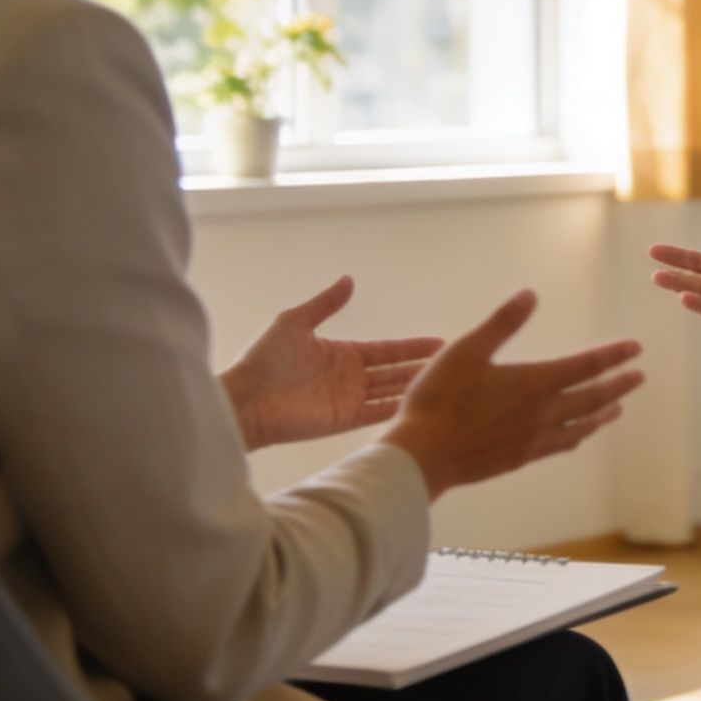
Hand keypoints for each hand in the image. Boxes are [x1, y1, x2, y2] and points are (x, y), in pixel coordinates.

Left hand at [221, 276, 444, 450]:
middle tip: (453, 362)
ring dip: (414, 386)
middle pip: (394, 370)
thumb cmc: (264, 361)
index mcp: (341, 353)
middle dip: (421, 366)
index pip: (385, 349)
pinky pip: (377, 413)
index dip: (411, 346)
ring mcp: (348, 399)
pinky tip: (419, 404)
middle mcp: (349, 376)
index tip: (438, 342)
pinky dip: (397, 408)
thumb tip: (349, 280)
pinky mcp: (343, 420)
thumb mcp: (294, 323)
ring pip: (390, 391)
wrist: (247, 401)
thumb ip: (325, 304)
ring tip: (444, 382)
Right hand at [379, 289, 643, 498]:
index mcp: (532, 383)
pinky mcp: (519, 459)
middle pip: (591, 398)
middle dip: (618, 386)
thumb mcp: (466, 350)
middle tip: (639, 377)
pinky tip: (576, 437)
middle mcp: (541, 414)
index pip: (584, 366)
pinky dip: (576, 437)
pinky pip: (559, 447)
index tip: (636, 348)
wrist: (423, 457)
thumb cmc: (440, 399)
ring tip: (617, 409)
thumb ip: (502, 323)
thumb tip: (531, 295)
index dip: (612, 356)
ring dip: (602, 415)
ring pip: (580, 427)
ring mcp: (532, 440)